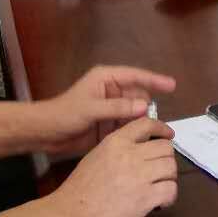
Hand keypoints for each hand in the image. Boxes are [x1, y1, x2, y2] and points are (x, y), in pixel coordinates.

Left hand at [36, 65, 176, 155]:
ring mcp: (109, 108)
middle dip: (148, 107)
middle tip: (162, 122)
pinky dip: (132, 131)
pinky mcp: (107, 124)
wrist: (45, 134)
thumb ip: (118, 108)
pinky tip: (140, 140)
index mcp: (106, 79)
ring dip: (141, 121)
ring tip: (155, 133)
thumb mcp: (91, 109)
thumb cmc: (64, 114)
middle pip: (137, 96)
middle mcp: (110, 91)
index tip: (172, 85)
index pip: (135, 76)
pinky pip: (125, 125)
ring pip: (133, 112)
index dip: (154, 80)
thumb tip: (144, 105)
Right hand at [49, 118, 176, 216]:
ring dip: (168, 177)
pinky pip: (170, 189)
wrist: (74, 211)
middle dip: (166, 158)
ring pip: (171, 166)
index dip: (162, 128)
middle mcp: (129, 155)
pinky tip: (161, 201)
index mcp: (116, 142)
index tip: (168, 135)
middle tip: (160, 169)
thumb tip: (140, 145)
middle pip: (165, 147)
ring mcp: (138, 175)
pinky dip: (170, 196)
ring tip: (160, 185)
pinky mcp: (145, 197)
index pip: (146, 124)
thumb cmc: (81, 188)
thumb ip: (118, 146)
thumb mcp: (97, 155)